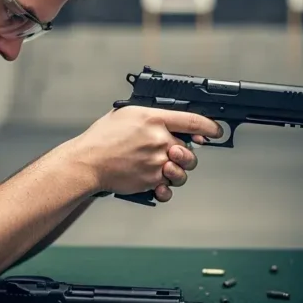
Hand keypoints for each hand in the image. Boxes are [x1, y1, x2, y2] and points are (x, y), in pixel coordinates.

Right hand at [70, 107, 222, 199]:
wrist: (86, 163)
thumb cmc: (102, 138)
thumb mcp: (127, 114)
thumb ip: (152, 115)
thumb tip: (171, 118)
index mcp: (154, 119)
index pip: (193, 121)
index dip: (210, 127)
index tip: (216, 131)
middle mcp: (159, 140)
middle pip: (189, 150)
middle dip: (185, 154)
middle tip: (174, 153)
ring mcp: (157, 162)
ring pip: (183, 171)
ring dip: (178, 171)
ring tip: (165, 168)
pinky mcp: (151, 181)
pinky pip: (169, 188)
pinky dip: (166, 189)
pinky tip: (161, 185)